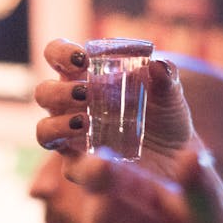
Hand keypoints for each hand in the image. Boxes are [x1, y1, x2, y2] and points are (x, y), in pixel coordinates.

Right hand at [33, 37, 198, 181]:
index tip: (82, 58)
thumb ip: (166, 79)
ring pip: (44, 131)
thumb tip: (158, 65)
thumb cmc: (165, 115)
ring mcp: (72, 139)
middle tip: (84, 93)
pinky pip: (71, 168)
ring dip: (59, 125)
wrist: (179, 156)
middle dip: (58, 91)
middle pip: (44, 93)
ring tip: (85, 122)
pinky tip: (102, 158)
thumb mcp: (170, 95)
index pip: (57, 56)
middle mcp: (70, 106)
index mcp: (84, 77)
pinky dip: (82, 162)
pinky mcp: (82, 169)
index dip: (60, 52)